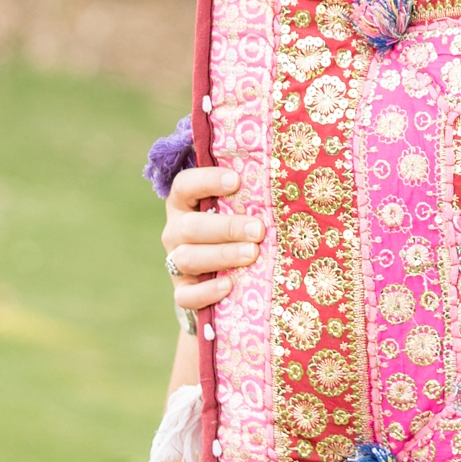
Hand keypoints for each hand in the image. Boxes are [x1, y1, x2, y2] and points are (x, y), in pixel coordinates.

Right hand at [163, 165, 263, 310]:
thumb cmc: (236, 222)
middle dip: (227, 228)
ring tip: (252, 254)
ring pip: (188, 258)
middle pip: (190, 227)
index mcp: (184, 202)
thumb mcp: (237, 203)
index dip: (207, 181)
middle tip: (258, 229)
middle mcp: (175, 230)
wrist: (219, 267)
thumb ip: (250, 190)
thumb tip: (285, 165)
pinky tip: (228, 285)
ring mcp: (175, 261)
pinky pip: (185, 296)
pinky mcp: (182, 289)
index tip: (236, 181)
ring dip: (222, 255)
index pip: (184, 185)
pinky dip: (205, 292)